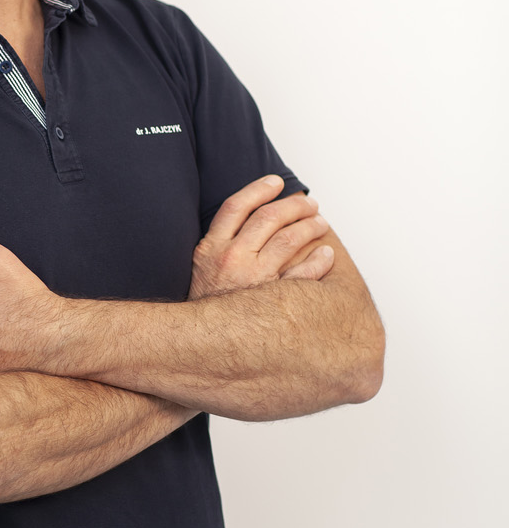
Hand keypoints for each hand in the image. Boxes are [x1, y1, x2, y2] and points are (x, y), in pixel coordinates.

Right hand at [188, 175, 334, 300]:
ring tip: (320, 223)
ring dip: (310, 226)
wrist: (199, 344)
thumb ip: (219, 243)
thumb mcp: (201, 267)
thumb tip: (247, 219)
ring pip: (289, 239)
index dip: (258, 189)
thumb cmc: (206, 304)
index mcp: (211, 247)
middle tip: (309, 204)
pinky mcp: (271, 300)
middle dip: (294, 205)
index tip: (275, 182)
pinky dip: (319, 262)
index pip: (237, 206)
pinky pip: (303, 275)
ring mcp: (253, 279)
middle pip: (269, 217)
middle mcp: (232, 258)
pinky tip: (327, 256)